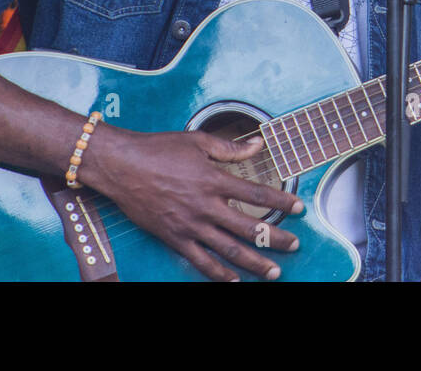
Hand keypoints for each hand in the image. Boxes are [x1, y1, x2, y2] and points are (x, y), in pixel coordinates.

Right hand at [84, 125, 303, 281]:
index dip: (281, 202)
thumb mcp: (197, 141)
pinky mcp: (174, 238)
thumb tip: (258, 143)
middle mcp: (206, 206)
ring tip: (274, 272)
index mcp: (214, 179)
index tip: (299, 209)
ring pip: (229, 251)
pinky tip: (235, 280)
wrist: (121, 166)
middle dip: (276, 239)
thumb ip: (231, 147)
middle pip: (250, 228)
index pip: (257, 193)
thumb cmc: (158, 149)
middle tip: (294, 246)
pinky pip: (201, 261)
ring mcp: (190, 225)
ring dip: (255, 263)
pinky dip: (219, 273)